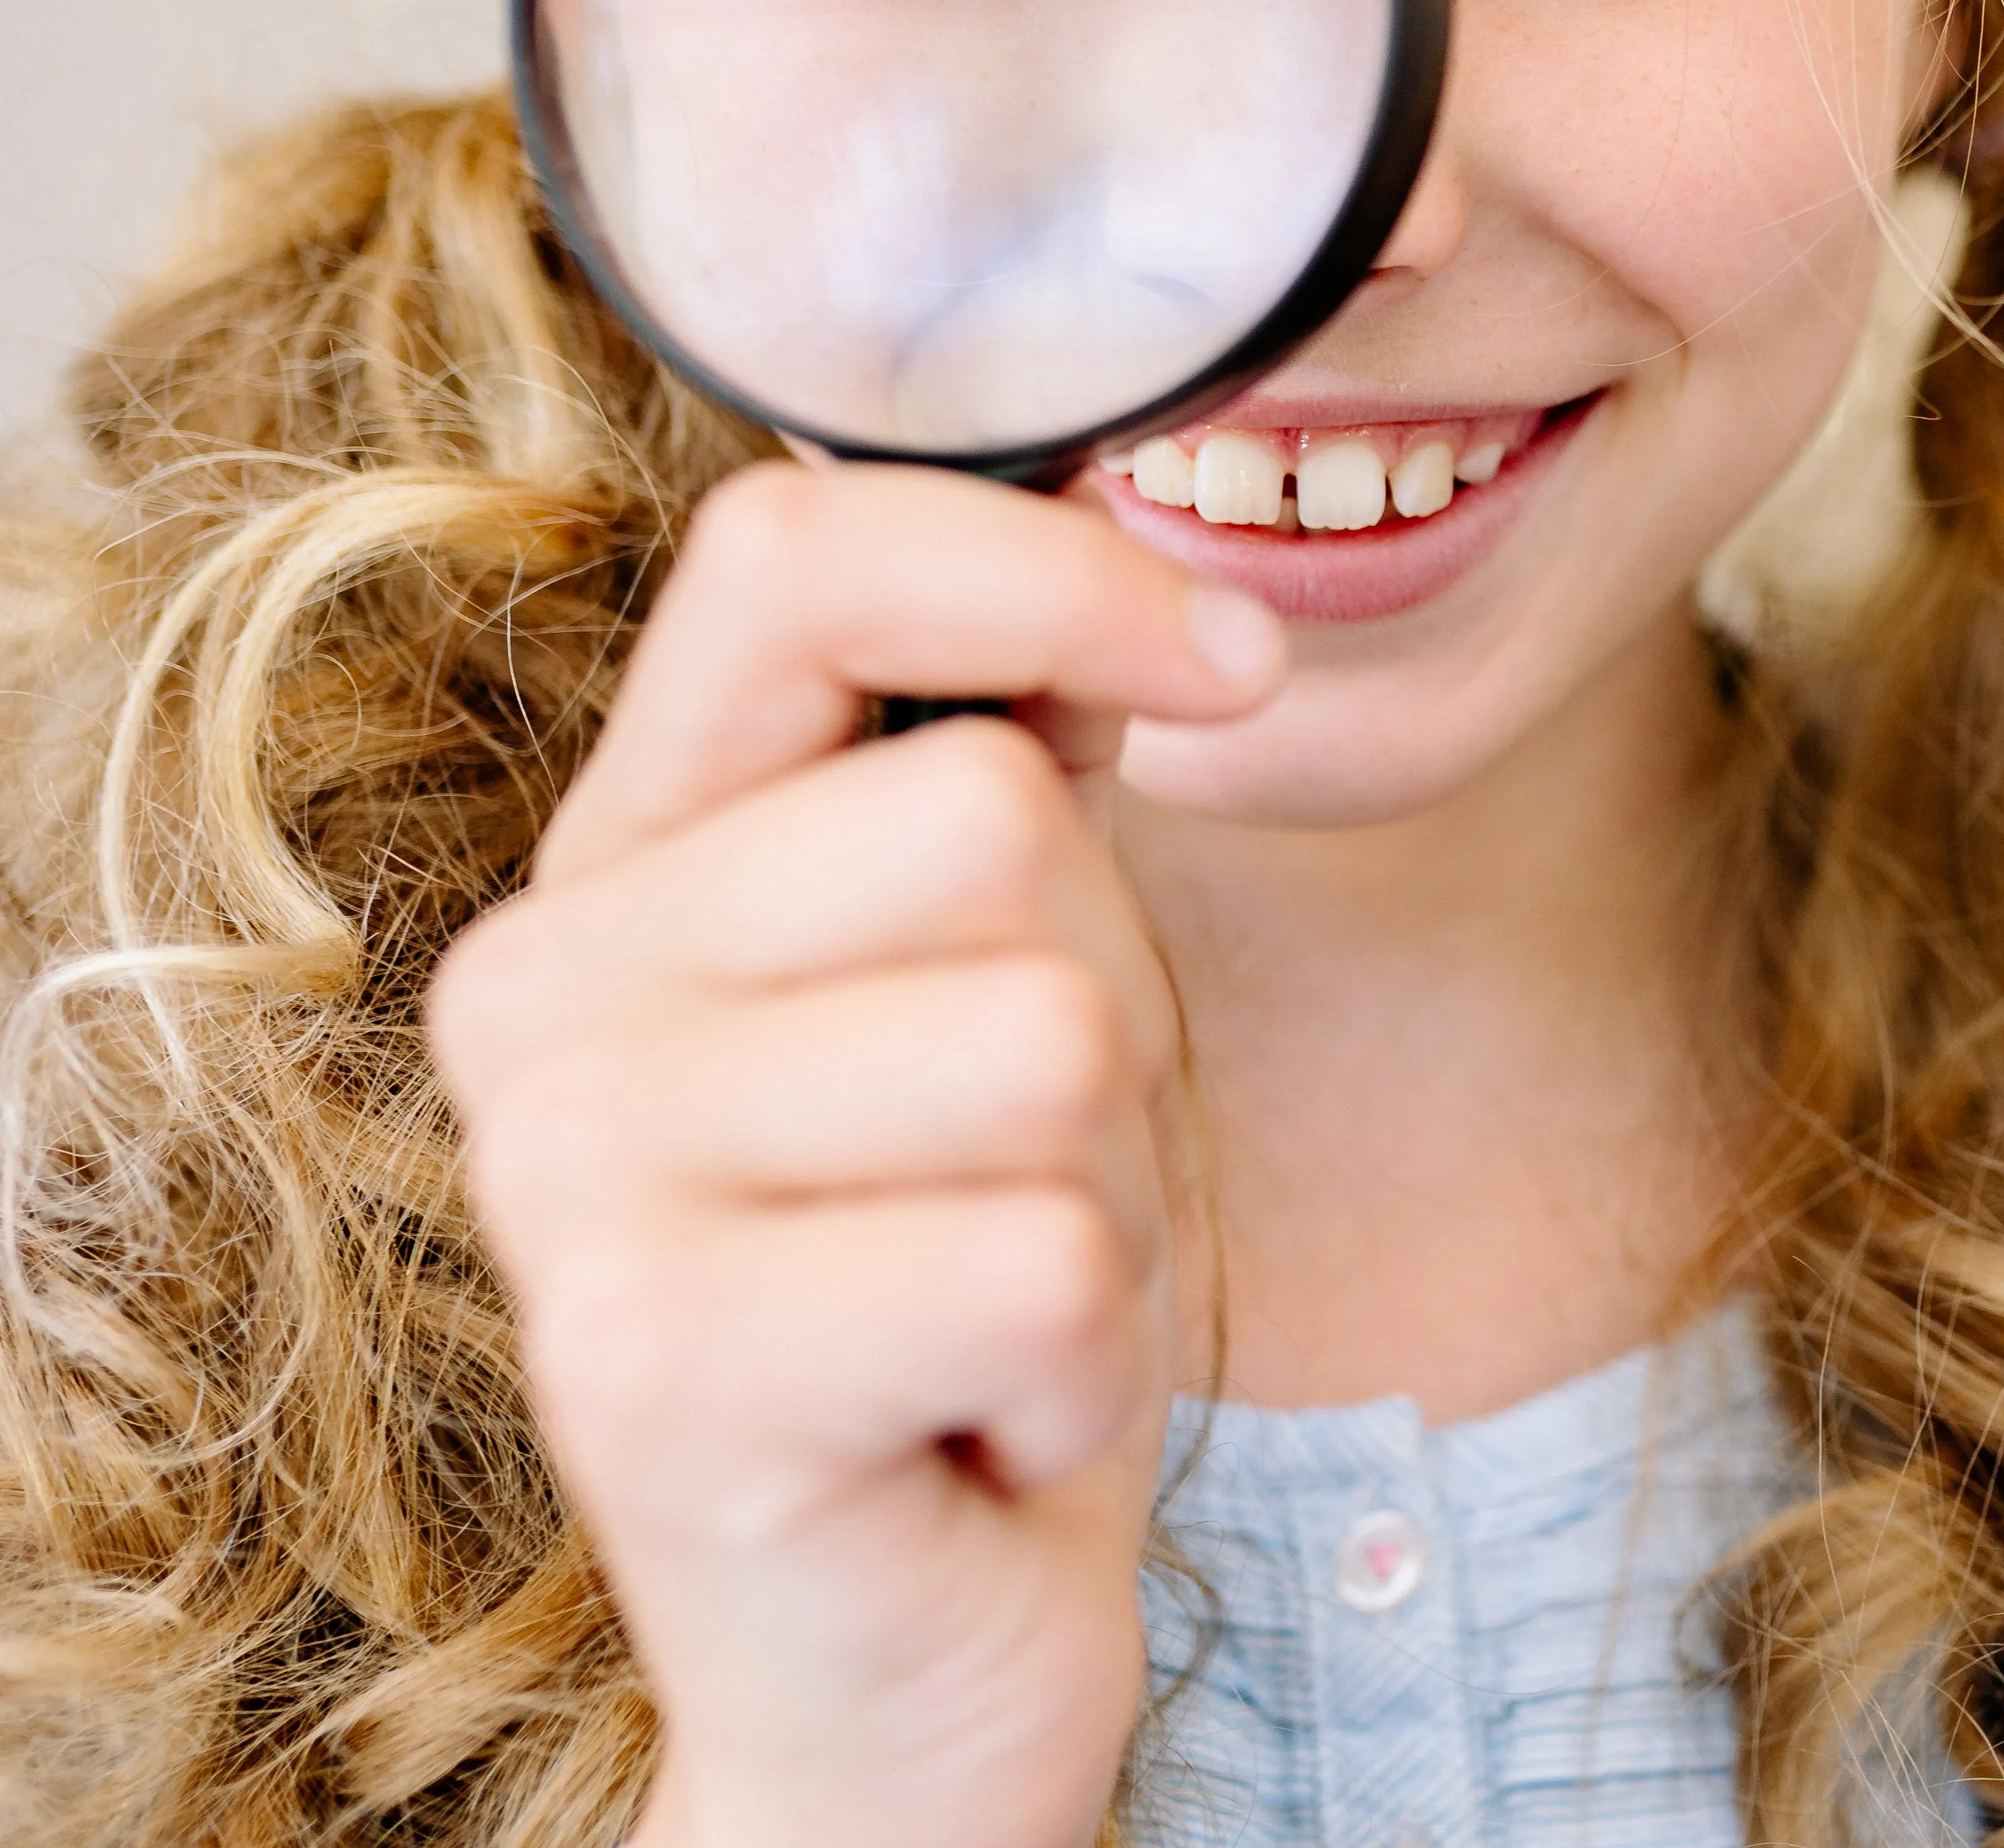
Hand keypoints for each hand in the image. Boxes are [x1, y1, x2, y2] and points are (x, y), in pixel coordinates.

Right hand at [427, 461, 1283, 1847]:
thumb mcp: (998, 990)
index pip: (794, 557)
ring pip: (1050, 1032)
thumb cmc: (970, 1302)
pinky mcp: (660, 1369)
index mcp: (617, 870)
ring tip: (989, 1305)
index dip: (1049, 571)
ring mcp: (575, 1185)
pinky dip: (1086, 1363)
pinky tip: (980, 1430)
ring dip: (1103, 1194)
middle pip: (995, 820)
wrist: (899, 1674)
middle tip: (1009, 1184)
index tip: (1232, 668)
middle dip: (1107, 1009)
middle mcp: (541, 998)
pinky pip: (1049, 1257)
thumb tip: (1145, 578)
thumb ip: (1005, 771)